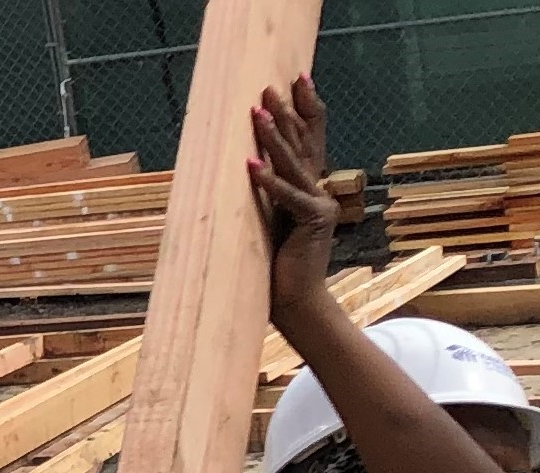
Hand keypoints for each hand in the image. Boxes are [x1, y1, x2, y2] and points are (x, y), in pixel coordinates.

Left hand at [247, 76, 335, 328]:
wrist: (297, 301)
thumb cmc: (277, 266)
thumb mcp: (270, 221)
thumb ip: (269, 195)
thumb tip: (246, 166)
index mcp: (310, 188)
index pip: (310, 139)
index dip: (306, 108)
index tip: (298, 79)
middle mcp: (319, 191)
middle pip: (303, 143)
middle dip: (287, 112)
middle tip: (270, 86)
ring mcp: (319, 205)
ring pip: (293, 164)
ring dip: (273, 137)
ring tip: (258, 113)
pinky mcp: (311, 223)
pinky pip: (285, 197)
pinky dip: (266, 181)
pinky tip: (249, 164)